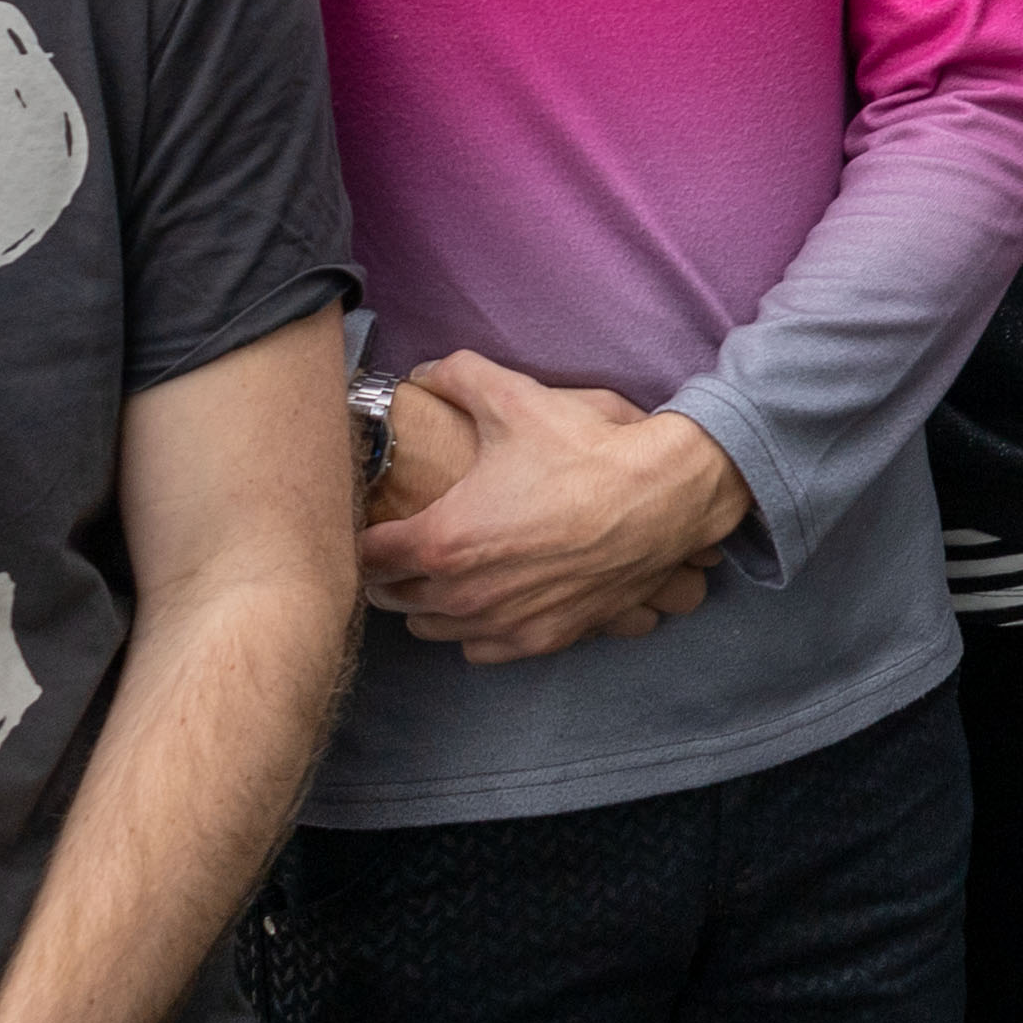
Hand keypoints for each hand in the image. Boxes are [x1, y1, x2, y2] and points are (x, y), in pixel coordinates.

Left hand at [355, 356, 746, 660]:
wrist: (660, 499)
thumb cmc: (584, 452)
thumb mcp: (513, 397)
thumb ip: (455, 376)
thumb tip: (422, 372)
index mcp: (442, 541)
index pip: (367, 556)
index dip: (363, 534)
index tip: (373, 520)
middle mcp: (463, 595)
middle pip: (391, 598)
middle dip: (388, 571)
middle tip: (399, 543)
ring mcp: (502, 623)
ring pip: (431, 629)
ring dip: (426, 604)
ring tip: (438, 573)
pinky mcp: (540, 640)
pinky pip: (479, 650)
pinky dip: (472, 630)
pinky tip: (484, 600)